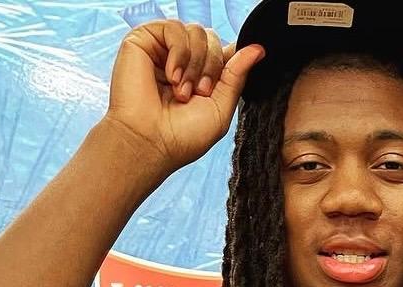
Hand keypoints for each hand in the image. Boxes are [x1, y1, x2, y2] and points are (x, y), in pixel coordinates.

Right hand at [104, 21, 264, 174]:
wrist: (150, 143)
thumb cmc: (182, 137)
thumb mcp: (220, 109)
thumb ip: (237, 76)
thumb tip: (258, 48)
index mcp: (200, 76)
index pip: (223, 51)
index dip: (228, 62)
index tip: (218, 86)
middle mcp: (183, 61)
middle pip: (213, 39)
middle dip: (212, 67)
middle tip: (199, 93)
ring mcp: (163, 50)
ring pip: (196, 31)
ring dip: (195, 64)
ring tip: (181, 91)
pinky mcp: (144, 40)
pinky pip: (175, 27)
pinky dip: (179, 52)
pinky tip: (170, 76)